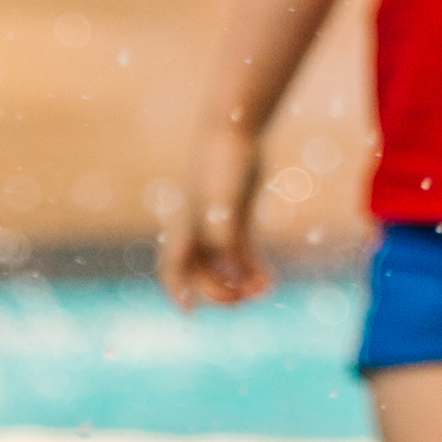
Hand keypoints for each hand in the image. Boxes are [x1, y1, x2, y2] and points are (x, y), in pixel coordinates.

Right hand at [154, 127, 269, 310]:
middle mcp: (196, 229)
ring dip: (238, 282)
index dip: (177, 291)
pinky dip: (251, 267)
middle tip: (246, 297)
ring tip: (264, 289)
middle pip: (200, 273)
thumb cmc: (222, 165)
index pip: (172, 268)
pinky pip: (240, 250)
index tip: (190, 312)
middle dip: (220, 291)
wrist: (232, 129)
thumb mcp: (224, 203)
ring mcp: (216, 221)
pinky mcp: (236, 213)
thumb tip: (231, 267)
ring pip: (221, 265)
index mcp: (185, 228)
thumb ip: (224, 236)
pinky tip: (268, 278)